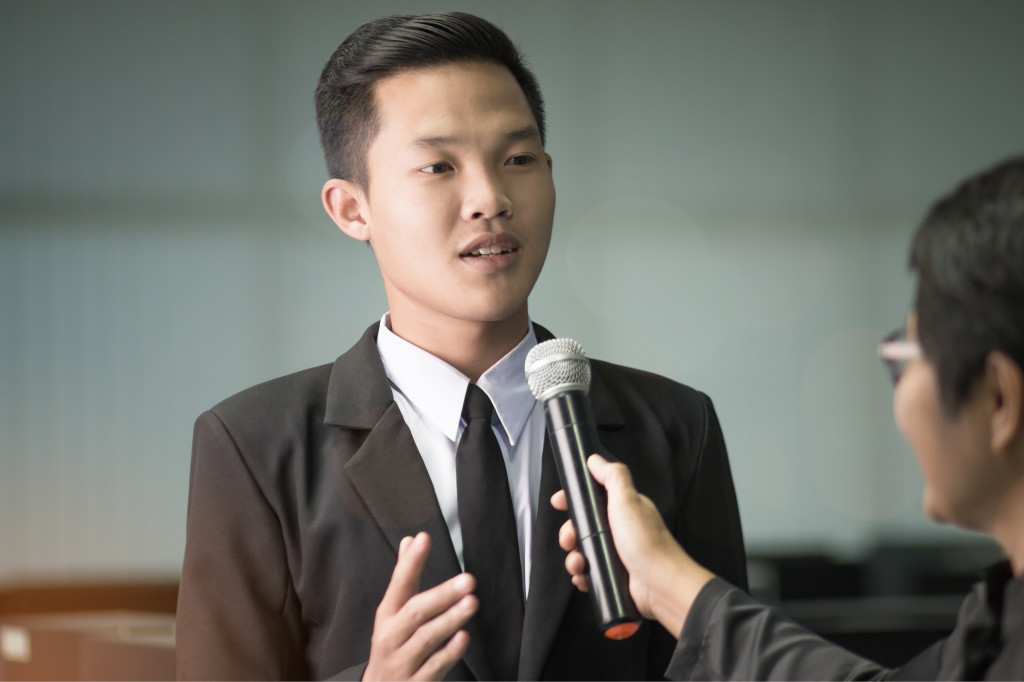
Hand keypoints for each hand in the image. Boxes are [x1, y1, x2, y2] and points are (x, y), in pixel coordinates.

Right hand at [363, 532, 477, 680]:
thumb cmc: (392, 645)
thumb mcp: (393, 612)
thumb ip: (405, 576)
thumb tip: (411, 540)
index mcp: (387, 616)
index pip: (399, 584)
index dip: (410, 562)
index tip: (424, 540)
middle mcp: (392, 637)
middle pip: (415, 612)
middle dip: (441, 595)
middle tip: (467, 580)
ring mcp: (403, 662)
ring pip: (425, 639)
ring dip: (449, 620)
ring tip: (471, 603)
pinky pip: (433, 667)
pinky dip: (449, 652)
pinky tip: (463, 637)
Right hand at [551, 455, 713, 636]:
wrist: (660, 584)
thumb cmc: (647, 543)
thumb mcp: (627, 500)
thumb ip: (612, 476)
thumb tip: (596, 460)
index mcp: (623, 508)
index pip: (593, 497)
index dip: (574, 499)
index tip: (559, 502)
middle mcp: (620, 530)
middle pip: (583, 526)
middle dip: (569, 533)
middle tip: (569, 540)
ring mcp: (617, 553)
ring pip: (583, 550)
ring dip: (574, 558)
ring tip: (578, 564)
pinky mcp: (614, 573)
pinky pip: (589, 571)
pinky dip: (582, 574)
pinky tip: (583, 576)